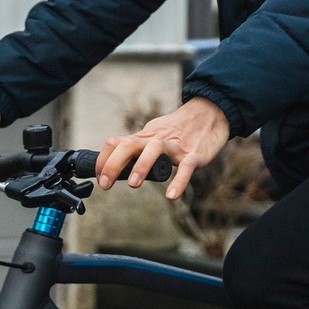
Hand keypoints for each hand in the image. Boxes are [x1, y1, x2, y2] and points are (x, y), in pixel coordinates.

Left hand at [97, 98, 229, 200]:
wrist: (210, 113)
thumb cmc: (179, 128)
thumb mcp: (154, 133)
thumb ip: (138, 147)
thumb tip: (118, 162)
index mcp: (145, 136)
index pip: (116, 143)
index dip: (103, 160)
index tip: (98, 177)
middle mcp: (156, 139)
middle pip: (129, 145)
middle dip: (113, 164)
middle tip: (105, 185)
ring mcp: (175, 146)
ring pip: (154, 150)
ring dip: (141, 166)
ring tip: (134, 185)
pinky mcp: (194, 154)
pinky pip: (186, 168)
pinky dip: (179, 182)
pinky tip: (172, 195)